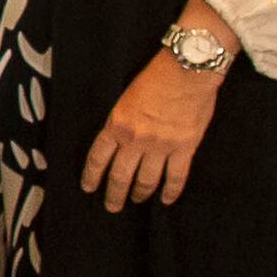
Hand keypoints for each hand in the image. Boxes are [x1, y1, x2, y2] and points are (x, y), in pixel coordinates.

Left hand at [82, 48, 221, 211]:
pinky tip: (166, 200)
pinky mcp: (184, 148)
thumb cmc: (156, 76)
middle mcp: (136, 140)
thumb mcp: (126, 97)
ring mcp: (161, 146)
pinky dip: (171, 191)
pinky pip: (176, 177)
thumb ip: (121, 121)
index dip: (92, 176)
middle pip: (120, 175)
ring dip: (140, 194)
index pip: (98, 158)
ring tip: (137, 201)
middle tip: (111, 206)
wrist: (187, 70)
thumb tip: (118, 138)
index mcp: (116, 125)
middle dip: (114, 194)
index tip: (89, 188)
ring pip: (146, 180)